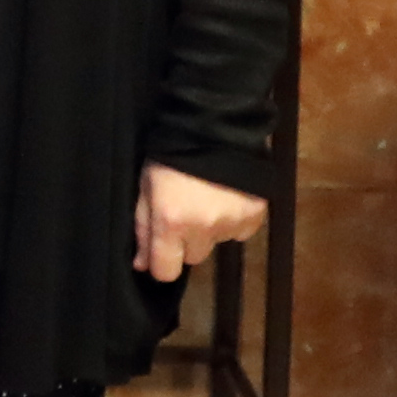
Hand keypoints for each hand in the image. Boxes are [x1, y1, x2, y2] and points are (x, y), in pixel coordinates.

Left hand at [134, 164, 267, 286]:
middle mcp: (203, 228)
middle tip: (186, 210)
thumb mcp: (146, 186)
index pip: (166, 272)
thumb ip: (143, 228)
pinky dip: (234, 219)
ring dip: (211, 228)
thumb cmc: (171, 153)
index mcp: (171, 221)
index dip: (162, 262)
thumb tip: (141, 264)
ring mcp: (232, 221)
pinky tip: (227, 196)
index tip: (163, 249)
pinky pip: (241, 231)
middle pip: (194, 257)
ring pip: (217, 243)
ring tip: (208, 197)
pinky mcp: (255, 214)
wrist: (215, 124)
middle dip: (187, 240)